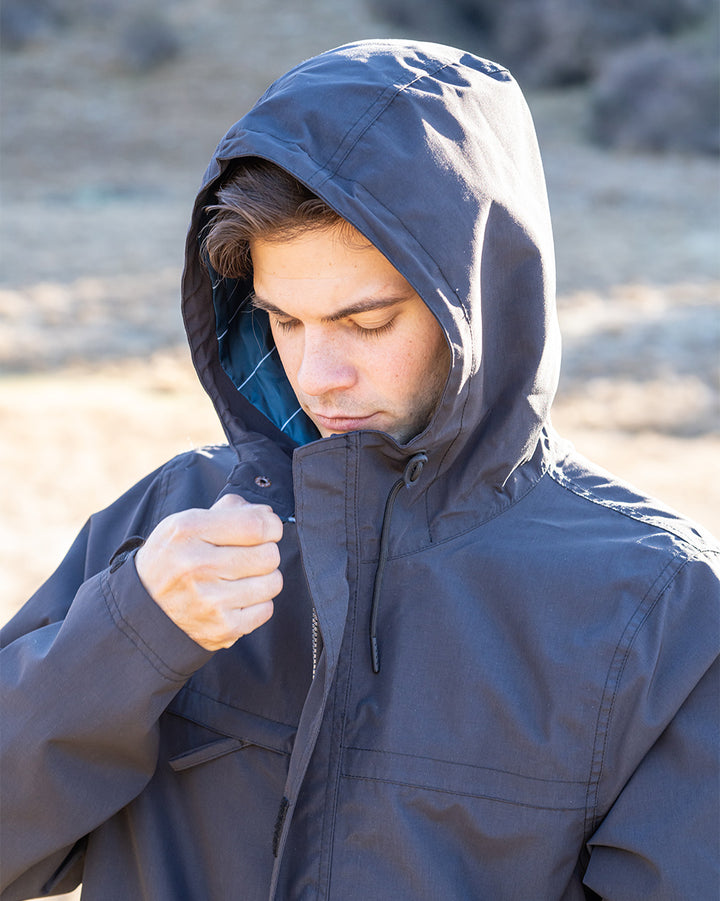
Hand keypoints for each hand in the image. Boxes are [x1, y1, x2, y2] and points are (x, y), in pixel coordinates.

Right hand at [135, 494, 282, 650]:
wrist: (143, 610)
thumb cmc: (173, 559)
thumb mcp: (185, 524)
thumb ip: (227, 511)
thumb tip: (268, 515)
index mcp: (188, 531)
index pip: (255, 525)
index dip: (272, 525)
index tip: (269, 529)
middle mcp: (197, 565)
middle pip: (269, 555)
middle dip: (266, 552)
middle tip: (250, 555)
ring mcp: (210, 600)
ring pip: (273, 582)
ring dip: (264, 578)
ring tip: (243, 577)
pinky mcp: (222, 628)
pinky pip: (266, 609)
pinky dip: (257, 604)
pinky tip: (237, 599)